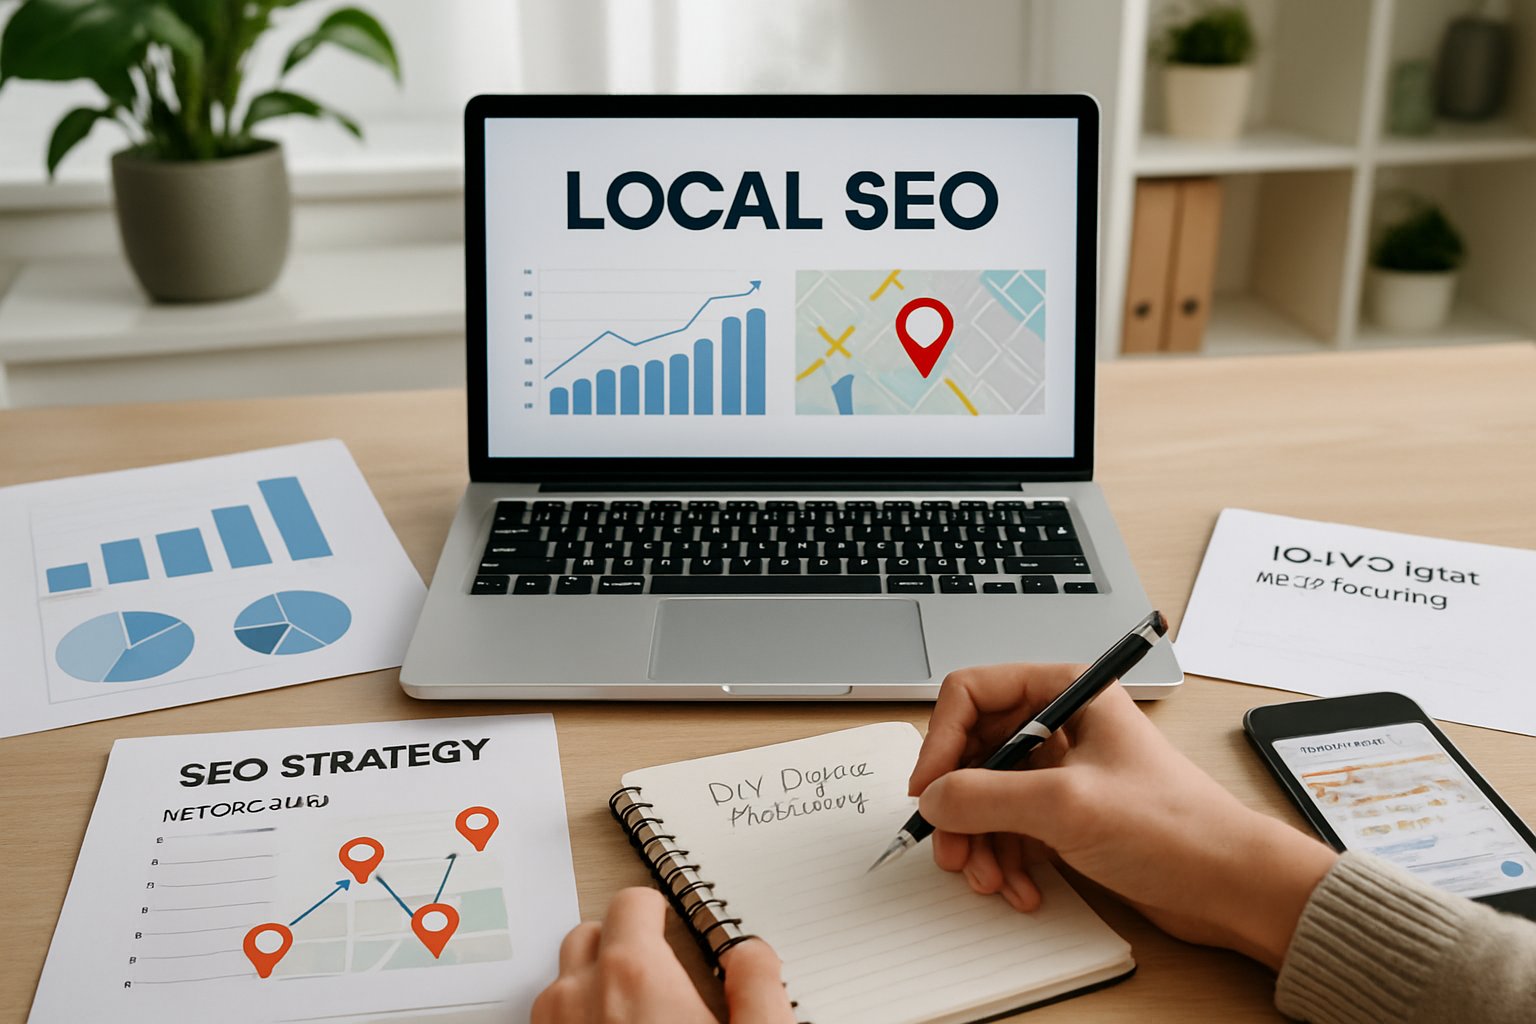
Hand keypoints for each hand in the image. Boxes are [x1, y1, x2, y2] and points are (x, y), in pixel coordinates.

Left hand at [533, 887, 794, 1023]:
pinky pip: (549, 1021)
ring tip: (634, 1014)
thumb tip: (752, 953)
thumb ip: (759, 988)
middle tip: (656, 975)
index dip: (657, 911)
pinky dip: (575, 1021)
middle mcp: (577, 996)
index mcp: (632, 975)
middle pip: (589, 936)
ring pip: (562, 982)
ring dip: (592, 986)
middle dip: (619, 944)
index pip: (631, 903)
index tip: (671, 927)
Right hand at [909, 663, 1337, 968]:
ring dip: (980, 842)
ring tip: (990, 879)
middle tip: (953, 849)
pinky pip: (1012, 829)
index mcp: (1067, 691)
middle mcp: (1062, 724)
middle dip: (959, 806)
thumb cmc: (1176, 827)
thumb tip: (933, 799)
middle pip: (974, 751)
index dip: (942, 740)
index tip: (930, 789)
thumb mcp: (1067, 805)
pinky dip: (1007, 860)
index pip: (973, 694)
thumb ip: (986, 796)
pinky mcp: (1069, 815)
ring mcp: (1064, 772)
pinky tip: (1022, 888)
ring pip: (988, 796)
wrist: (1231, 886)